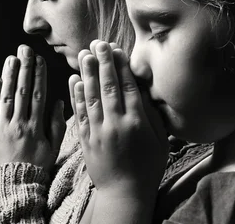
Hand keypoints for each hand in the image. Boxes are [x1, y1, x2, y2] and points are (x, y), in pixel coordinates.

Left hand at [0, 44, 65, 171]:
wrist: (12, 188)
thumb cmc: (35, 168)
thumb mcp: (53, 149)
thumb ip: (57, 124)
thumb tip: (58, 101)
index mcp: (35, 127)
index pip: (37, 95)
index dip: (38, 75)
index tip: (39, 59)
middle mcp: (18, 125)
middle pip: (21, 91)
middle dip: (24, 67)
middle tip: (24, 49)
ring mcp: (1, 129)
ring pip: (5, 97)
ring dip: (8, 75)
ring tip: (11, 58)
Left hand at [72, 40, 167, 198]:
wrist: (124, 192)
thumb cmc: (147, 166)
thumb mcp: (160, 141)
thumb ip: (152, 115)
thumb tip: (144, 90)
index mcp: (137, 123)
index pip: (127, 88)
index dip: (120, 66)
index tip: (116, 48)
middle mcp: (116, 124)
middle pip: (108, 87)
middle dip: (102, 63)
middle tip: (97, 43)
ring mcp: (98, 132)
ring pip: (91, 97)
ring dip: (87, 73)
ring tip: (83, 54)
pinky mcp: (85, 139)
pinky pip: (78, 114)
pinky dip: (76, 96)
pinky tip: (74, 80)